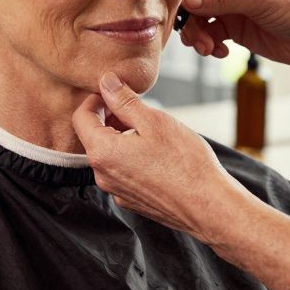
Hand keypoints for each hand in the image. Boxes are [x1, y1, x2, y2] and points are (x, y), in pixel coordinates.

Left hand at [72, 71, 253, 244]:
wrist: (209, 206)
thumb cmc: (186, 163)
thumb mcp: (154, 121)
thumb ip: (124, 101)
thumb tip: (106, 82)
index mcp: (103, 152)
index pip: (80, 117)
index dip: (95, 100)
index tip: (115, 93)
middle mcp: (102, 175)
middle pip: (92, 136)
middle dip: (109, 117)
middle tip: (136, 109)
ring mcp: (116, 191)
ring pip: (108, 155)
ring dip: (120, 137)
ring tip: (150, 131)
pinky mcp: (130, 200)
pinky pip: (121, 172)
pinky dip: (130, 157)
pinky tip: (155, 153)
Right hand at [179, 0, 289, 66]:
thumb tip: (187, 0)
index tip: (176, 14)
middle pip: (191, 0)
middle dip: (190, 22)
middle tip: (196, 41)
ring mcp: (230, 6)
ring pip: (197, 20)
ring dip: (198, 36)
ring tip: (209, 49)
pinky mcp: (233, 28)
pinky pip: (209, 35)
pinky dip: (209, 45)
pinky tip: (222, 53)